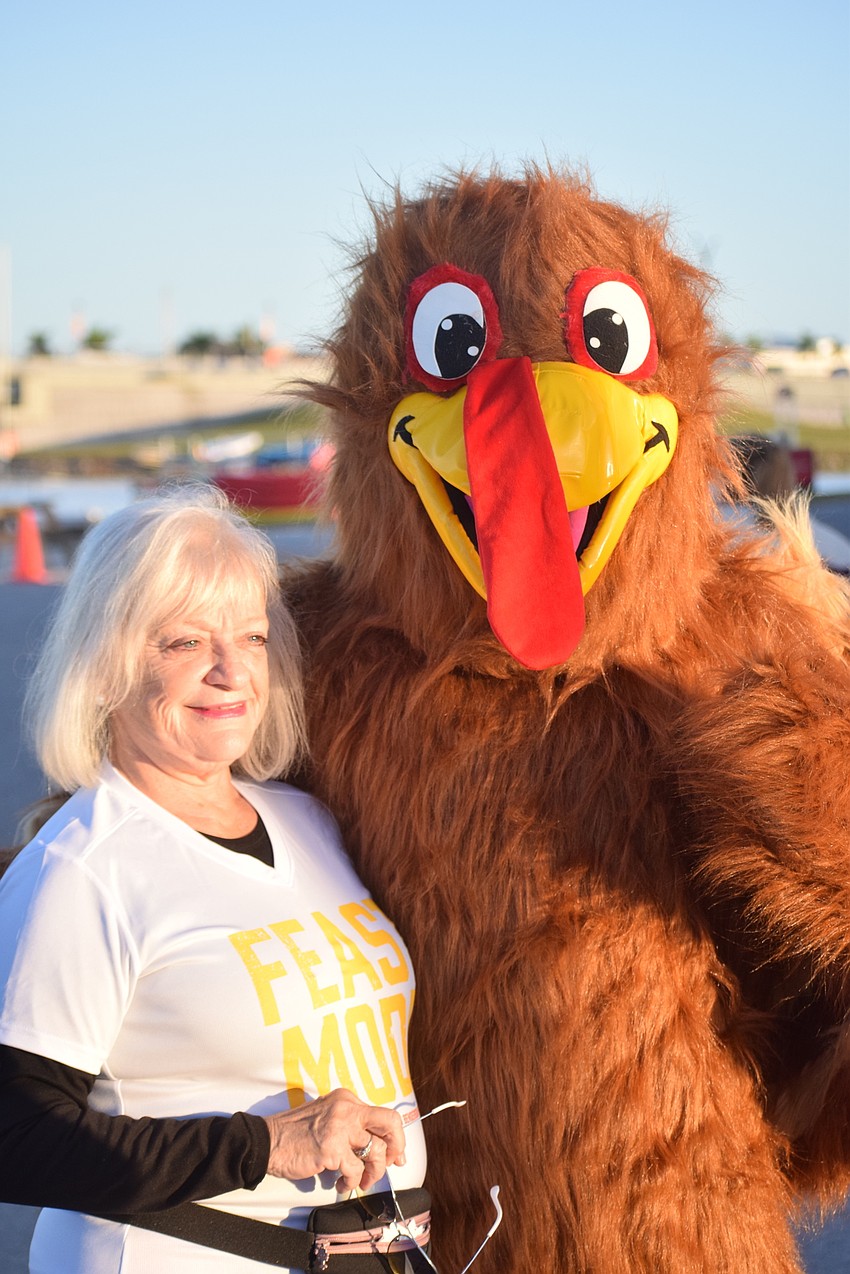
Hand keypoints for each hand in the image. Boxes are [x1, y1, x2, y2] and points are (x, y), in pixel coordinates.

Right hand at [262, 1088, 405, 1191]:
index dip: (395, 1137)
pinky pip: (354, 1170)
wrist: (268, 1141)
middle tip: (390, 1165)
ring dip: (372, 1173)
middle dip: (396, 1147)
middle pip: (389, 1123)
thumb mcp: (327, 1116)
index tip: (396, 1155)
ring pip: (375, 1152)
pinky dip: (351, 1182)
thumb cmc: (295, 1133)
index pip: (383, 1115)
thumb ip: (350, 1124)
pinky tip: (341, 1184)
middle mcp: (347, 1109)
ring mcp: (339, 1128)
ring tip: (361, 1181)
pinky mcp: (331, 1149)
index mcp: (346, 1099)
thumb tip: (376, 1146)